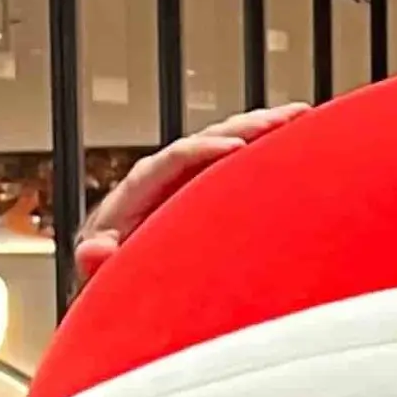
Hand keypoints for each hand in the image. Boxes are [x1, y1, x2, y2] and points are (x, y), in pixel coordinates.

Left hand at [71, 104, 307, 289]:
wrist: (113, 280)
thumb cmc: (109, 280)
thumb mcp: (99, 275)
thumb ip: (95, 262)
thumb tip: (94, 249)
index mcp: (136, 192)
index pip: (172, 160)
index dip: (203, 150)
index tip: (238, 146)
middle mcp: (161, 178)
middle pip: (205, 140)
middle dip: (245, 126)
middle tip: (286, 117)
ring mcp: (184, 182)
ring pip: (224, 145)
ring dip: (262, 129)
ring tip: (301, 116)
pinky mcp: (202, 192)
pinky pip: (233, 165)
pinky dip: (262, 151)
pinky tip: (294, 141)